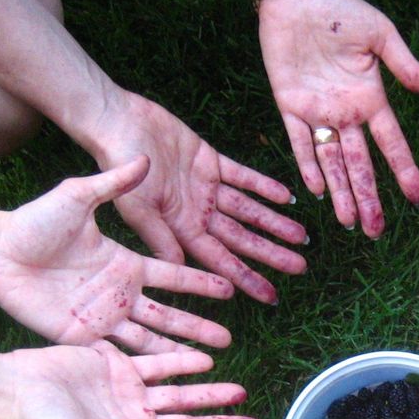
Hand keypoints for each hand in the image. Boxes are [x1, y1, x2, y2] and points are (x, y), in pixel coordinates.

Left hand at [0, 158, 232, 352]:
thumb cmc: (34, 222)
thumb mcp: (78, 197)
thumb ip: (114, 183)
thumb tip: (146, 158)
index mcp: (126, 263)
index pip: (174, 277)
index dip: (201, 283)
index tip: (230, 287)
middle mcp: (121, 294)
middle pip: (171, 314)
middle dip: (200, 326)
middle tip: (229, 338)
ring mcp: (105, 317)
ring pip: (153, 337)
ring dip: (181, 349)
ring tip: (210, 360)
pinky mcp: (85, 336)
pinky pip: (122, 351)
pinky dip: (146, 362)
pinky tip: (167, 375)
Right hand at [93, 92, 307, 303]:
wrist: (116, 121)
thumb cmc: (119, 167)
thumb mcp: (137, 208)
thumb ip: (160, 238)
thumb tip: (181, 268)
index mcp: (181, 228)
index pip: (221, 260)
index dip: (246, 278)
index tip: (270, 297)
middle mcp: (197, 212)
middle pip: (241, 238)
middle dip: (270, 254)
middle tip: (301, 267)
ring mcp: (205, 187)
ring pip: (248, 210)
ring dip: (273, 223)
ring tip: (302, 237)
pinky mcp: (209, 160)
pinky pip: (243, 176)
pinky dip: (264, 185)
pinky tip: (287, 197)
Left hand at [257, 0, 418, 237]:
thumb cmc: (342, 10)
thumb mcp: (381, 34)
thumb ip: (404, 64)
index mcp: (371, 99)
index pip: (391, 144)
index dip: (404, 171)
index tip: (417, 199)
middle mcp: (346, 114)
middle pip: (360, 164)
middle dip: (369, 197)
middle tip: (376, 231)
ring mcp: (318, 114)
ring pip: (331, 162)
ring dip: (341, 193)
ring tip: (350, 223)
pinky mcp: (289, 106)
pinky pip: (298, 143)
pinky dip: (307, 166)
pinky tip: (316, 191)